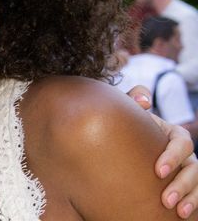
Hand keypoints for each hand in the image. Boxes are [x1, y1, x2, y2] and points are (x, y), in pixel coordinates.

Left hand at [127, 85, 197, 217]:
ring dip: (191, 198)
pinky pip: (196, 196)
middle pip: (193, 167)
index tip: (157, 171)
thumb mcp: (127, 111)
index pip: (182, 142)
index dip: (173, 156)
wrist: (118, 147)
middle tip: (166, 200)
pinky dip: (193, 205)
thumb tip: (143, 102)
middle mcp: (183, 153)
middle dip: (182, 185)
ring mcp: (185, 170)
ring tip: (178, 211)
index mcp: (172, 134)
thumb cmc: (124, 127)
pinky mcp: (184, 186)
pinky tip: (183, 216)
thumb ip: (133, 99)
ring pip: (197, 183)